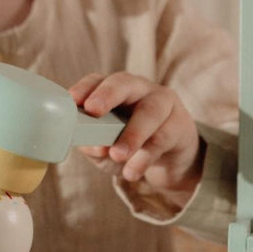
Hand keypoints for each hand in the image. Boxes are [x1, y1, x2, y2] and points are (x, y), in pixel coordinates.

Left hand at [69, 72, 202, 193]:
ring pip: (149, 111)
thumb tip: (93, 146)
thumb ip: (94, 146)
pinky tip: (132, 171)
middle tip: (93, 110)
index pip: (96, 80)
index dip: (84, 88)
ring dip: (131, 134)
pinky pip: (163, 137)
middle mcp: (136, 88)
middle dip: (107, 95)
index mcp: (112, 90)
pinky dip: (145, 157)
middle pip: (123, 83)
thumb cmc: (128, 145)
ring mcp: (161, 102)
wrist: (168, 159)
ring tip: (118, 155)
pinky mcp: (179, 122)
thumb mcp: (105, 149)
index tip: (73, 100)